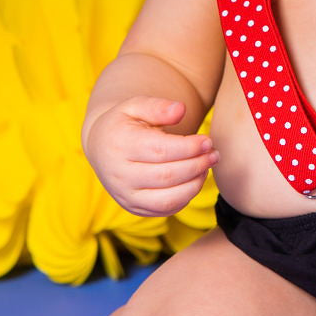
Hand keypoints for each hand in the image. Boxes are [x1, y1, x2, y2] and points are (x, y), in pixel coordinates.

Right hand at [84, 95, 216, 217]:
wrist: (102, 147)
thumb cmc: (125, 123)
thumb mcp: (136, 106)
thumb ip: (158, 106)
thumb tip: (181, 109)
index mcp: (119, 145)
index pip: (160, 150)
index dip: (189, 147)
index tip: (207, 140)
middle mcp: (119, 174)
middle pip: (167, 176)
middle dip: (197, 165)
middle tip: (214, 154)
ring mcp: (125, 195)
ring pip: (167, 199)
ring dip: (195, 184)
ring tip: (207, 166)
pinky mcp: (133, 208)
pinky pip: (165, 210)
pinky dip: (186, 197)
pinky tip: (195, 179)